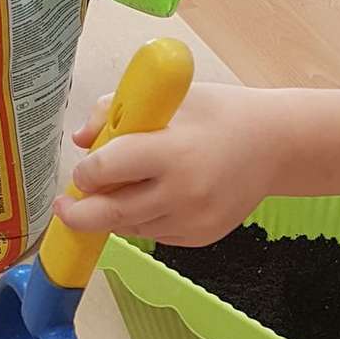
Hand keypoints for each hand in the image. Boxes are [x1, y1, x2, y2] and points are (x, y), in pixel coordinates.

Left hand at [54, 82, 276, 245]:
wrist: (274, 145)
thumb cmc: (219, 115)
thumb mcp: (170, 101)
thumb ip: (117, 112)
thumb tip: (82, 140)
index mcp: (172, 150)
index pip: (107, 169)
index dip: (86, 172)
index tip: (84, 169)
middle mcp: (182, 192)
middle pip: (110, 213)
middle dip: (78, 213)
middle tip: (65, 207)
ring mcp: (192, 220)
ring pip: (130, 227)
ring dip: (115, 213)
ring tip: (121, 190)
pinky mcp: (200, 238)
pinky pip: (155, 233)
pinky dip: (144, 219)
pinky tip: (157, 196)